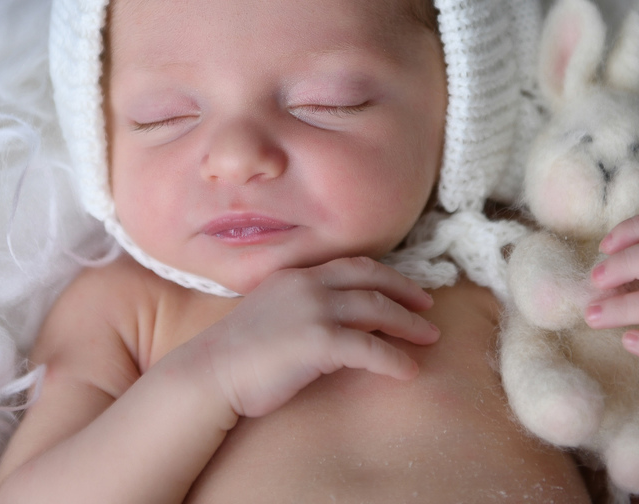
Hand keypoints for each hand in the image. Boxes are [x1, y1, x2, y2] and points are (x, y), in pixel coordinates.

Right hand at [187, 256, 439, 419]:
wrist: (209, 373)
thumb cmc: (237, 355)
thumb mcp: (273, 315)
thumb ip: (304, 309)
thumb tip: (341, 323)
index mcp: (297, 275)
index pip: (353, 266)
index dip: (386, 276)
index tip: (408, 290)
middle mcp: (308, 285)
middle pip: (372, 280)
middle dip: (406, 293)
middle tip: (429, 308)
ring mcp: (313, 311)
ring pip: (377, 310)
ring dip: (408, 324)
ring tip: (429, 339)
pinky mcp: (317, 342)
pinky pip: (369, 349)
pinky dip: (393, 359)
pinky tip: (407, 371)